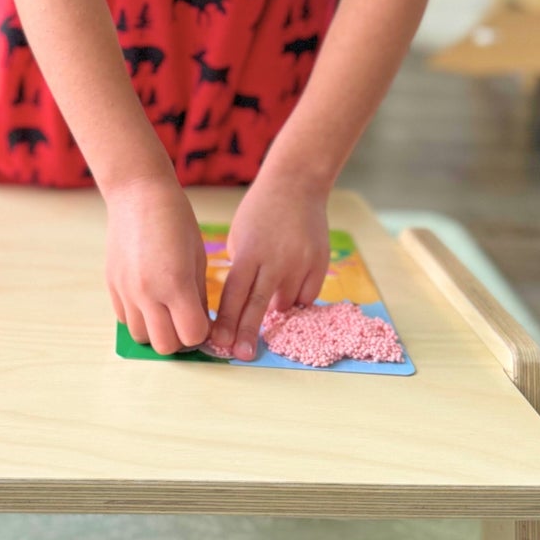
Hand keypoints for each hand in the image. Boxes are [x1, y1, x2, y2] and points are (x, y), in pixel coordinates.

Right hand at [105, 175, 209, 354]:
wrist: (138, 194)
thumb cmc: (176, 220)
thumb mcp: (198, 257)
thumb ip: (198, 296)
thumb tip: (200, 325)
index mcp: (175, 284)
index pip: (192, 335)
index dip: (203, 332)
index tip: (205, 320)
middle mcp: (146, 292)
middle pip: (164, 345)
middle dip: (180, 339)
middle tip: (186, 320)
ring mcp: (125, 290)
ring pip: (141, 337)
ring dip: (157, 331)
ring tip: (166, 312)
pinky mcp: (112, 285)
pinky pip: (124, 319)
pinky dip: (139, 318)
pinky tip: (149, 300)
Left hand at [211, 173, 328, 359]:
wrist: (296, 185)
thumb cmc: (260, 212)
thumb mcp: (239, 237)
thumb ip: (241, 272)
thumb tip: (241, 307)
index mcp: (248, 253)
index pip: (234, 294)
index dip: (226, 321)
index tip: (219, 343)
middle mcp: (274, 260)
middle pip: (258, 305)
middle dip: (247, 332)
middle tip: (242, 355)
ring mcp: (300, 262)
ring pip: (286, 303)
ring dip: (275, 308)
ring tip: (271, 294)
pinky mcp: (320, 263)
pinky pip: (307, 296)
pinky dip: (297, 297)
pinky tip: (290, 285)